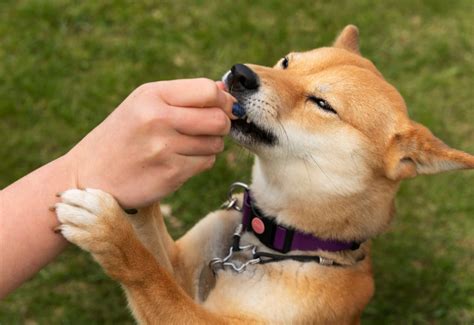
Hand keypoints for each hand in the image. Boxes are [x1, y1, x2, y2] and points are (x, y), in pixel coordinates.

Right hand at [65, 78, 235, 207]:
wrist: (89, 176)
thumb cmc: (122, 137)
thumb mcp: (143, 105)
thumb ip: (183, 96)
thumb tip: (225, 92)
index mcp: (151, 95)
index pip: (208, 91)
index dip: (223, 101)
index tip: (224, 107)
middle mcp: (158, 119)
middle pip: (218, 119)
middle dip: (221, 124)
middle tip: (210, 128)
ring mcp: (164, 149)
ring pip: (215, 143)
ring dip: (209, 145)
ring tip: (186, 145)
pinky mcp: (170, 174)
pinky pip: (206, 163)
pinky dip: (200, 162)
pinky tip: (180, 160)